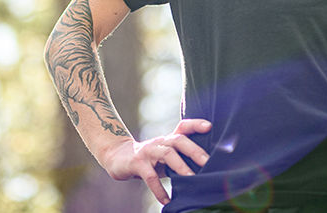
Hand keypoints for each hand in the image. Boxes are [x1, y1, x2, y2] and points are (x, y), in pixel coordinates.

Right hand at [97, 119, 211, 204]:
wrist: (117, 156)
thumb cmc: (147, 158)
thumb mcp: (164, 155)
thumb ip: (180, 158)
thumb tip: (204, 171)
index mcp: (168, 140)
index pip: (183, 127)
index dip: (196, 125)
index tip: (209, 127)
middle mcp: (160, 142)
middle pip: (179, 140)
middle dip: (195, 150)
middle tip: (208, 163)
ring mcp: (148, 151)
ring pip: (167, 154)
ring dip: (181, 166)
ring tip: (192, 179)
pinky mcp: (137, 163)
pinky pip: (150, 177)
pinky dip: (159, 190)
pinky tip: (166, 200)